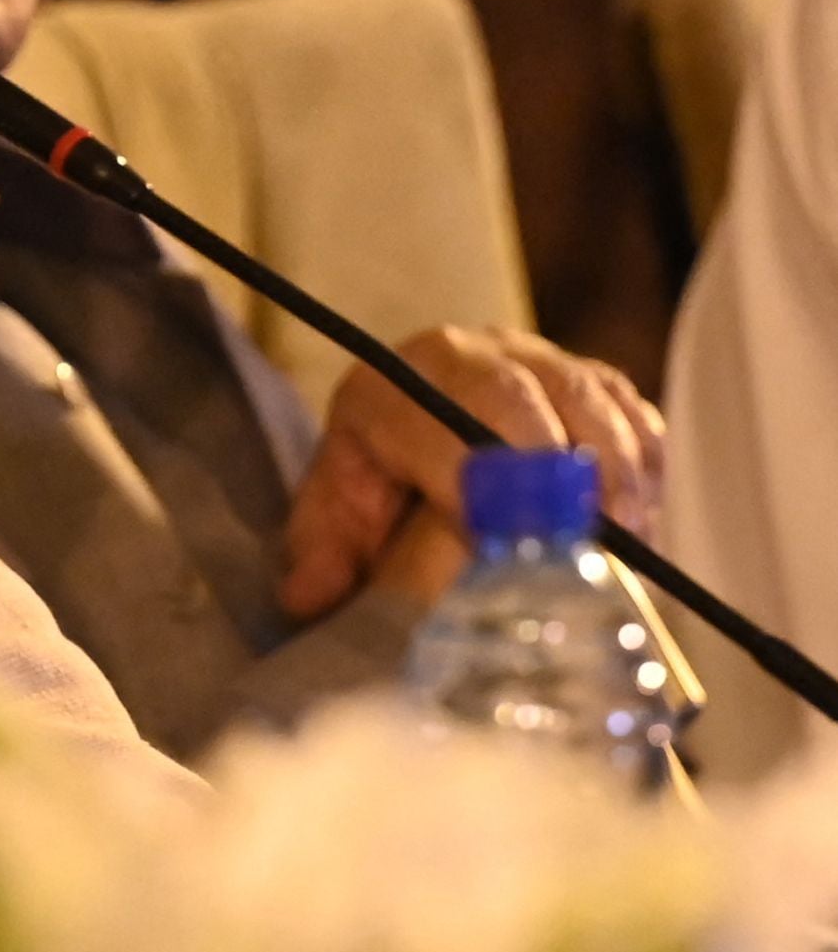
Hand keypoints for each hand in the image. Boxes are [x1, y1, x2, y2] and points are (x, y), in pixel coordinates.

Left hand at [277, 326, 666, 619]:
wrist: (409, 461)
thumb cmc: (372, 499)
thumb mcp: (334, 525)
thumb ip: (323, 556)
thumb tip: (308, 595)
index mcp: (389, 386)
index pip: (436, 418)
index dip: (477, 476)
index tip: (505, 537)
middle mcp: (463, 356)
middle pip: (522, 397)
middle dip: (553, 472)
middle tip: (580, 544)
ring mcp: (536, 359)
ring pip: (591, 399)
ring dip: (611, 474)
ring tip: (620, 544)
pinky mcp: (594, 382)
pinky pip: (634, 414)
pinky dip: (643, 470)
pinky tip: (638, 526)